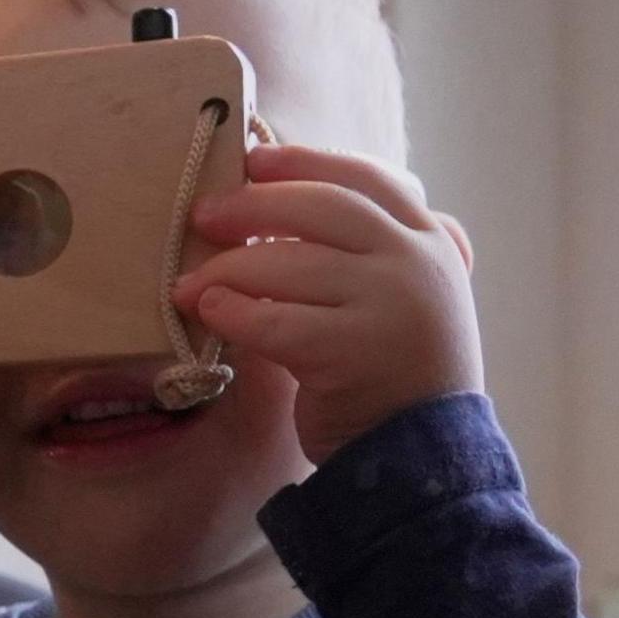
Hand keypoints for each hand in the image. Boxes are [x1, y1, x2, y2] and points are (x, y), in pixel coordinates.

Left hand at [171, 143, 480, 462]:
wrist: (423, 458)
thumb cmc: (396, 374)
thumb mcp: (403, 297)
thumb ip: (370, 251)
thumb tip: (280, 205)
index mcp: (432, 240)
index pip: (365, 178)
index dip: (304, 162)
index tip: (254, 159)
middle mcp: (416, 264)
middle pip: (321, 206)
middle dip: (253, 206)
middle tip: (203, 215)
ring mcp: (389, 305)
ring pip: (289, 263)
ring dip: (226, 268)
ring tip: (187, 283)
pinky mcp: (352, 352)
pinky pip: (274, 320)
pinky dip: (232, 313)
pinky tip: (207, 311)